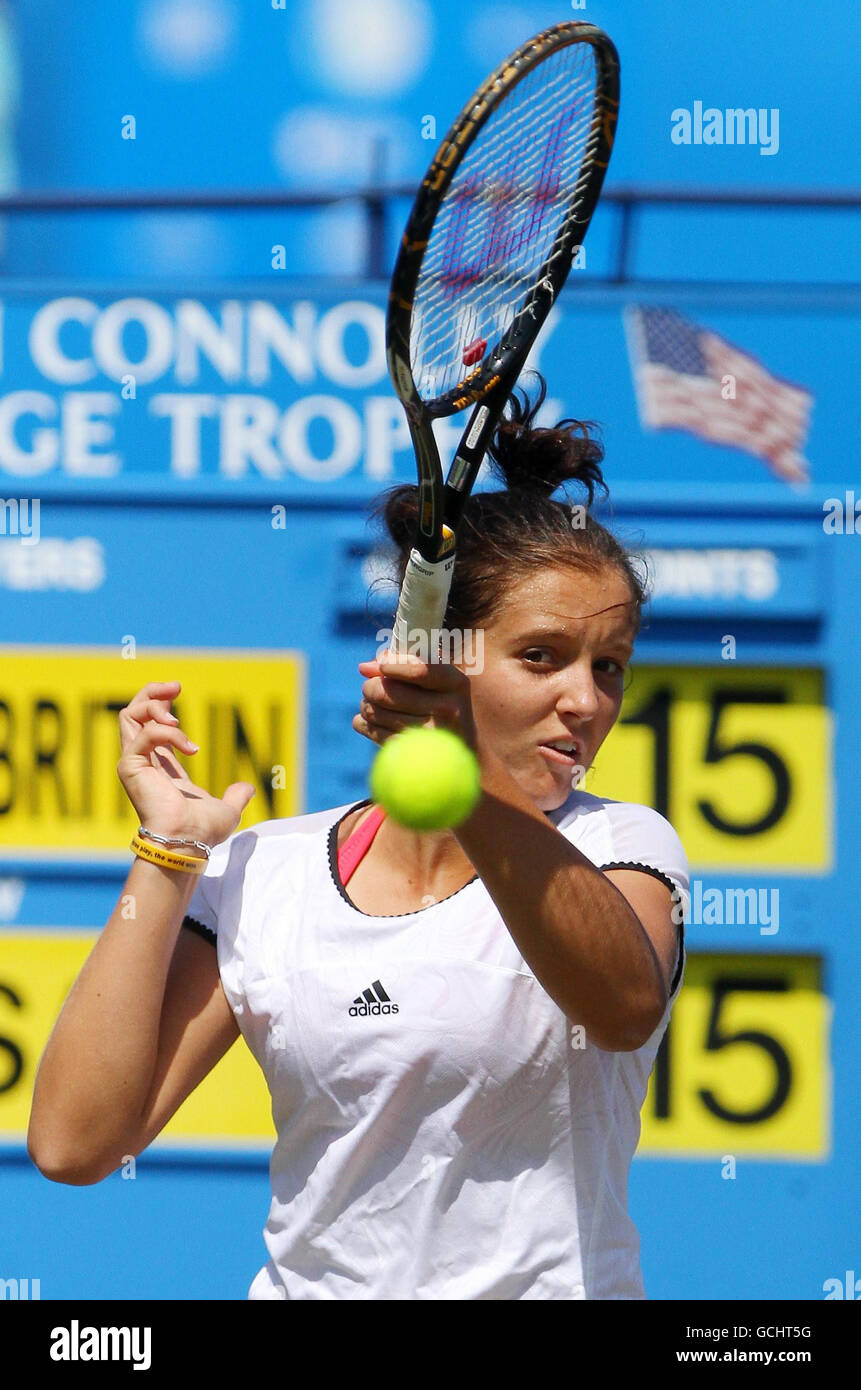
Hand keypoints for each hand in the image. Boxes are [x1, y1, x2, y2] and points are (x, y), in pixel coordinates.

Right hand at [117, 680, 254, 847]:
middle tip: (176, 687)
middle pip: (132, 713)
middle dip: (152, 693)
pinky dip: (169, 733)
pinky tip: (190, 747)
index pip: (151, 725)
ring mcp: (134, 763)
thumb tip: (247, 788)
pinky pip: (146, 734)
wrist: (188, 842)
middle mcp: (144, 762)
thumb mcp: (227, 810)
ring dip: (153, 705)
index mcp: (161, 767)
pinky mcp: (130, 766)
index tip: (178, 691)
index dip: (161, 705)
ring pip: (128, 716)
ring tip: (177, 717)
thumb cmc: (202, 832)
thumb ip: (235, 796)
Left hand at [353, 652, 476, 748]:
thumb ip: (403, 664)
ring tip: (372, 704)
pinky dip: (363, 723)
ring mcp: (431, 735)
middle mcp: (447, 709)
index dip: (393, 666)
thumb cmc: (439, 705)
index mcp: (455, 683)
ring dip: (366, 705)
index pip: (419, 671)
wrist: (457, 753)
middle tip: (370, 688)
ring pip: (375, 711)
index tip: (382, 667)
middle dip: (370, 687)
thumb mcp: (435, 681)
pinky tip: (370, 721)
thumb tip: (365, 667)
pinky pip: (373, 732)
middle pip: (387, 692)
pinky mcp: (412, 754)